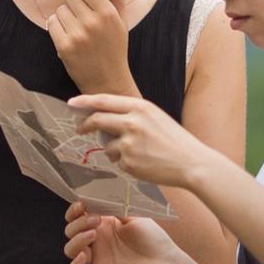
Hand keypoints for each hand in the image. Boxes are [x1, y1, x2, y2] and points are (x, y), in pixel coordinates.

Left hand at [46, 0, 137, 95]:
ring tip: (77, 30)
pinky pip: (52, 23)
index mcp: (107, 12)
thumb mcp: (122, 21)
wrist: (107, 81)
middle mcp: (92, 21)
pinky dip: (57, 27)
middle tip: (80, 13)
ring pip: (59, 8)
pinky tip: (69, 37)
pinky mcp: (64, 46)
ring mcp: (77, 34)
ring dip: (64, 15)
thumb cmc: (115, 48)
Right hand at [64, 201, 178, 263]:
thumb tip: (97, 195)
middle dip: (78, 223)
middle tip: (96, 220)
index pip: (77, 216)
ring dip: (76, 240)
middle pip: (70, 231)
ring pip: (70, 250)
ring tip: (92, 235)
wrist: (167, 262)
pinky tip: (84, 257)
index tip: (81, 204)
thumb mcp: (133, 216)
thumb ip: (114, 208)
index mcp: (104, 224)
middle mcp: (97, 240)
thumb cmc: (153, 238)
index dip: (74, 210)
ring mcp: (98, 258)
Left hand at [72, 94, 211, 187]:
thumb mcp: (155, 116)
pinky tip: (143, 162)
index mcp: (140, 107)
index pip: (104, 101)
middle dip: (84, 125)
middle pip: (97, 120)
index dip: (84, 101)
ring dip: (115, 149)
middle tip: (79, 128)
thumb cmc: (174, 140)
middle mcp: (132, 122)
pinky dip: (125, 162)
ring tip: (139, 152)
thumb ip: (131, 113)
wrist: (192, 163)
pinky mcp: (128, 162)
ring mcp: (129, 143)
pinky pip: (117, 161)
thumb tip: (104, 117)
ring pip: (107, 145)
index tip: (71, 103)